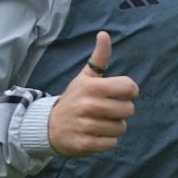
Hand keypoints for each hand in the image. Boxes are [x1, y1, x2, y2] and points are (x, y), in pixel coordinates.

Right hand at [48, 32, 139, 156]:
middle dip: (121, 112)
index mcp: (92, 86)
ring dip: (113, 127)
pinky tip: (95, 135)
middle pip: (128, 110)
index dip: (129, 92)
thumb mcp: (84, 78)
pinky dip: (106, 141)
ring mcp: (86, 125)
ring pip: (121, 128)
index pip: (129, 87)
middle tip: (107, 111)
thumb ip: (98, 58)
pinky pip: (111, 144)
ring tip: (99, 123)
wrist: (48, 126)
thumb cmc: (74, 99)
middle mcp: (89, 105)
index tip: (120, 94)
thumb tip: (104, 33)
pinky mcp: (85, 144)